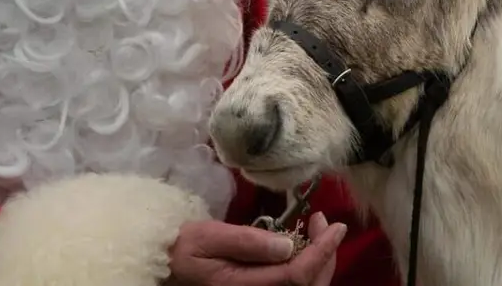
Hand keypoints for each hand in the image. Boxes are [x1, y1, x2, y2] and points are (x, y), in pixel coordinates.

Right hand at [166, 212, 346, 285]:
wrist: (166, 265)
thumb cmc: (184, 247)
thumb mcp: (210, 236)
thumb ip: (248, 241)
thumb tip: (287, 244)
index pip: (297, 275)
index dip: (322, 251)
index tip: (335, 226)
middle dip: (325, 254)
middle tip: (324, 222)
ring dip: (319, 260)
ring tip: (317, 229)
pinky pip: (293, 285)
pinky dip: (307, 266)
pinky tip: (302, 245)